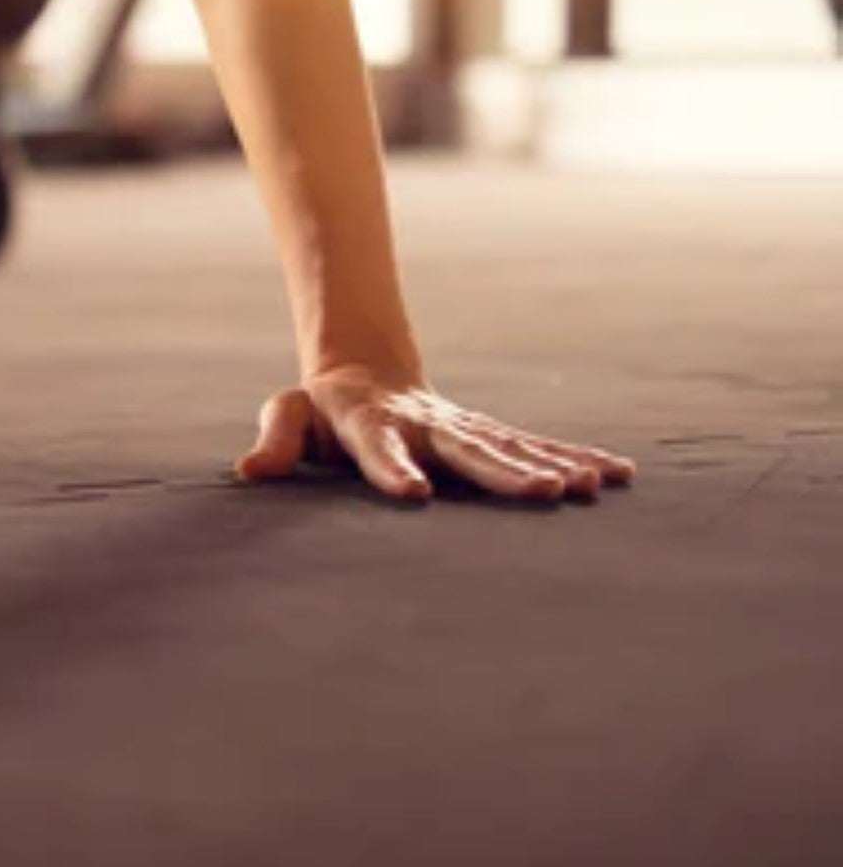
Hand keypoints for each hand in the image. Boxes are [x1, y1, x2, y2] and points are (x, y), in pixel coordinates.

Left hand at [237, 366, 635, 503]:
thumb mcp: (290, 416)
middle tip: (545, 492)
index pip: (379, 447)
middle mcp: (426, 423)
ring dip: (552, 465)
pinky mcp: (486, 434)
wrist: (366, 371)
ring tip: (591, 486)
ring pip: (510, 446)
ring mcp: (461, 427)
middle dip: (504, 472)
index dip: (393, 469)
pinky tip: (617, 474)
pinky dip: (575, 457)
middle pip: (466, 448)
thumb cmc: (320, 409)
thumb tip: (248, 470)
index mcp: (371, 423)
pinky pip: (534, 445)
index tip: (412, 494)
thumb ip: (275, 440)